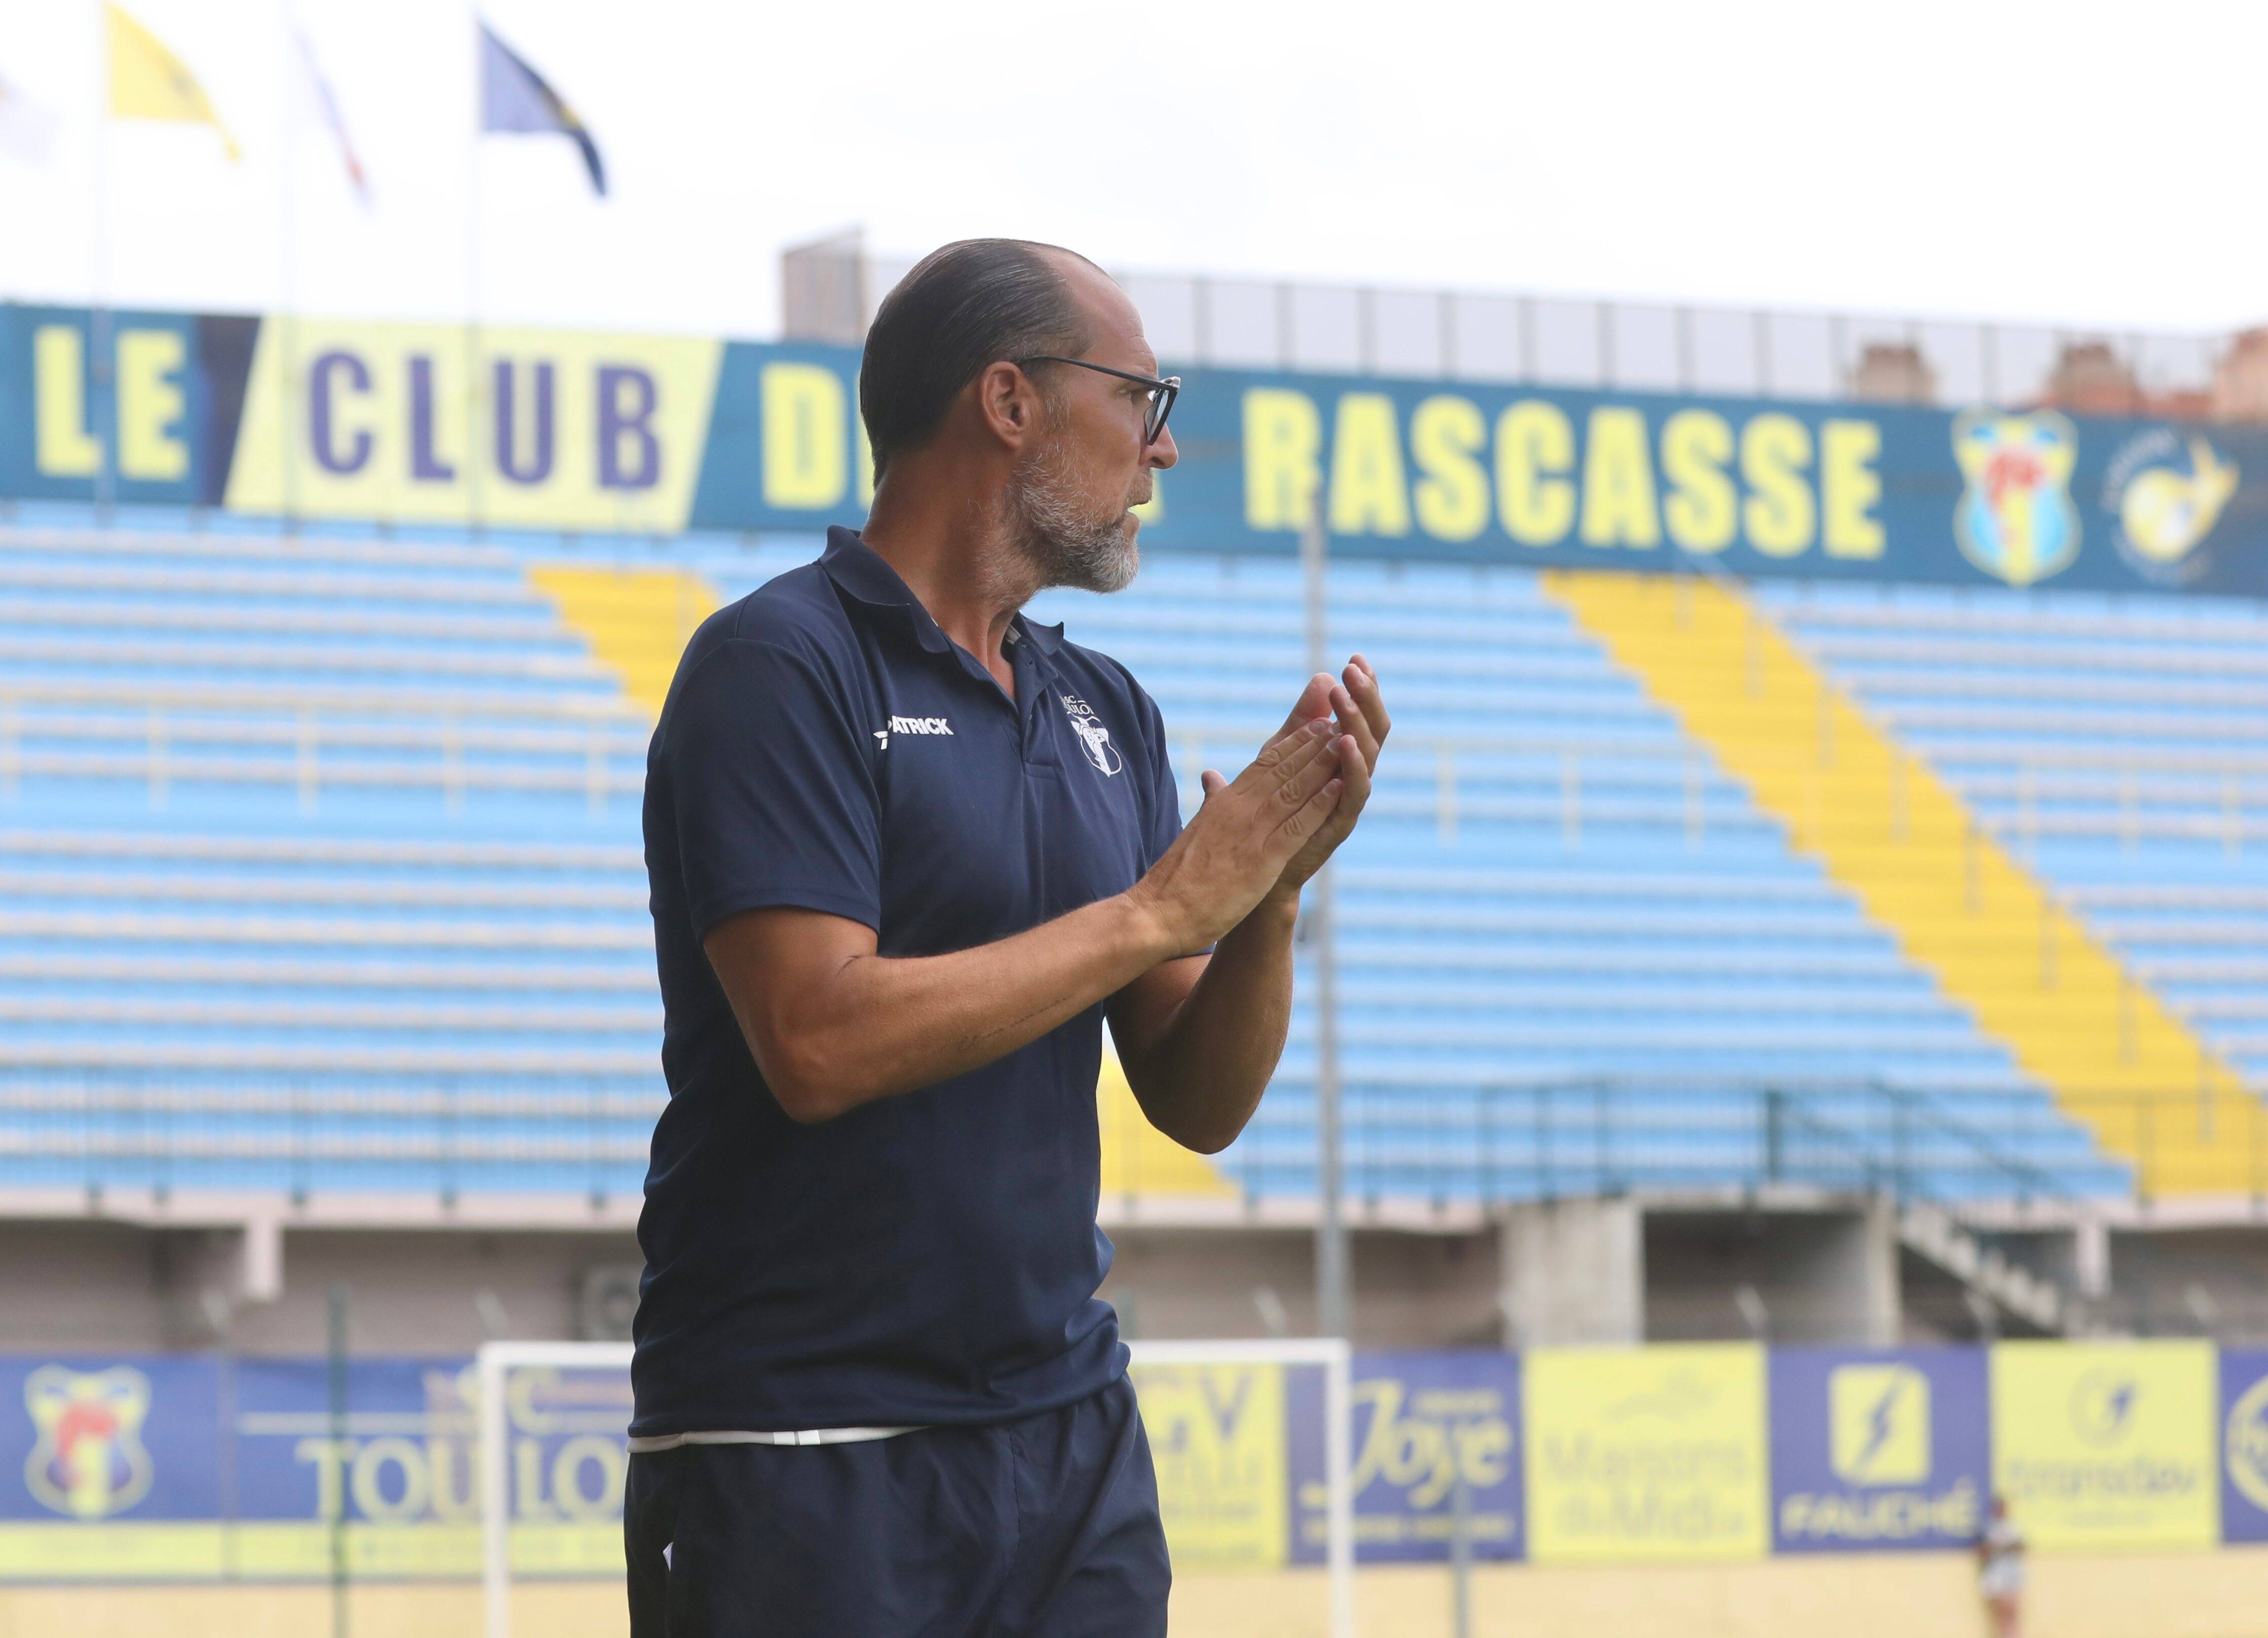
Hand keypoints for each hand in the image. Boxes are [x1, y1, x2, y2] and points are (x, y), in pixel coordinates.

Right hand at [1127, 718, 1345, 953]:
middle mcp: (1238, 809)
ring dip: (1322, 763)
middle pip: (1282, 768)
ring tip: (1347, 740)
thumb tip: (1211, 778)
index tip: (1315, 725)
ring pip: (1293, 788)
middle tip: (1340, 720)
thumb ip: (1210, 802)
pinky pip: (1295, 825)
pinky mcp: (1260, 859)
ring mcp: (1250, 832)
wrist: (1157, 911)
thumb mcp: (1197, 830)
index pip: (1263, 764)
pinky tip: (1338, 787)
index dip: (1293, 743)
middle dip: (1313, 743)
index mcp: (1223, 804)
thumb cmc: (1175, 880)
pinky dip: (1318, 804)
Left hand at [1252, 656, 1388, 901]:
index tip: (1355, 658)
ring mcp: (1348, 799)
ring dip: (1357, 722)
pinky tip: (1345, 741)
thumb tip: (1319, 676)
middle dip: (1366, 697)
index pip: (1360, 716)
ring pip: (1368, 755)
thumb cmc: (1270, 813)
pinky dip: (1353, 765)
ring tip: (1346, 695)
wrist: (1257, 872)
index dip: (1363, 689)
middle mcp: (1352, 776)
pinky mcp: (1339, 822)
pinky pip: (1355, 791)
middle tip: (1354, 669)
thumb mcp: (1281, 758)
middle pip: (1373, 730)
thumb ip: (1299, 723)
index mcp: (1341, 759)